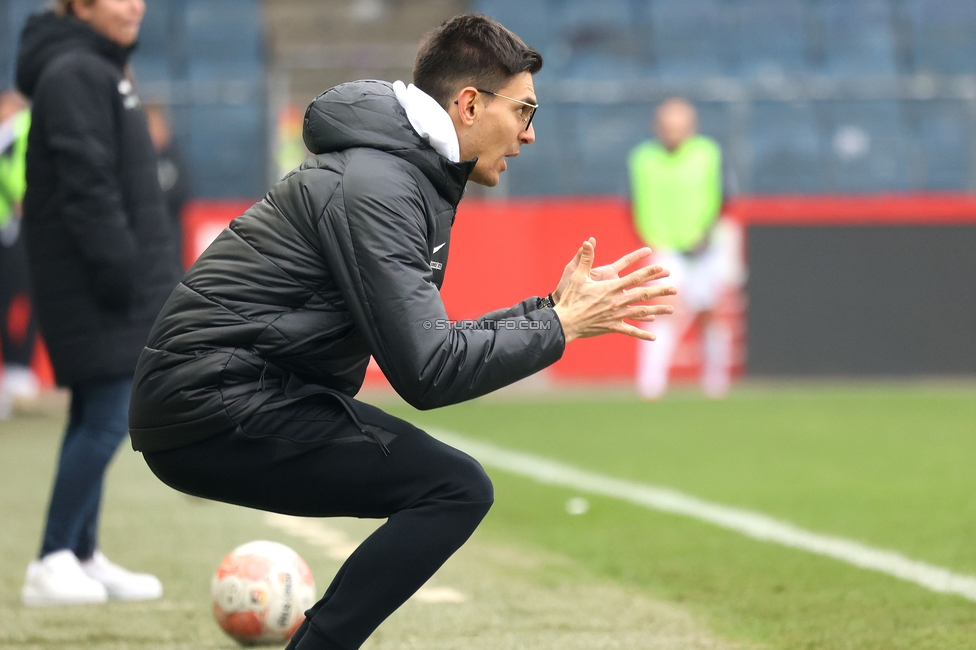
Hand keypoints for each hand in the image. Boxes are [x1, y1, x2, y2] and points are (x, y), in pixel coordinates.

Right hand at [553, 239, 675, 343]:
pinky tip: (654, 337)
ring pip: (641, 312)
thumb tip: (587, 242)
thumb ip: (585, 258)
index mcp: (611, 287)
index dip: (649, 272)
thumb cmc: (570, 298)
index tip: (661, 268)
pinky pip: (631, 331)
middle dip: (660, 291)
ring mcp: (617, 315)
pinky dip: (642, 333)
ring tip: (671, 310)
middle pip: (643, 294)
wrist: (566, 321)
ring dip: (658, 310)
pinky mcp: (613, 327)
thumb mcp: (577, 275)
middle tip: (675, 289)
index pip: (634, 277)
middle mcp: (617, 301)